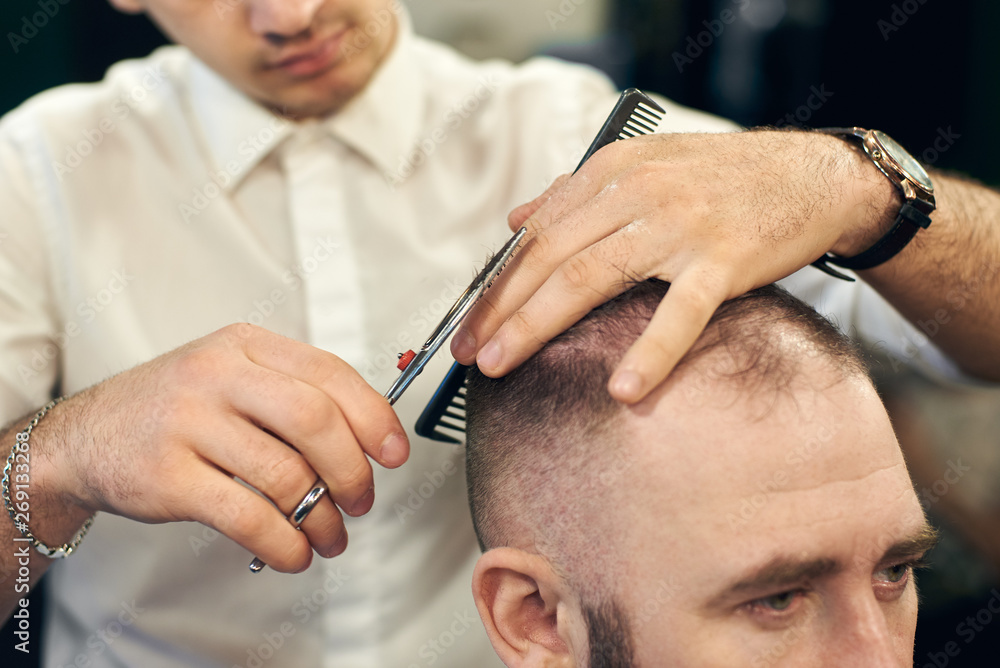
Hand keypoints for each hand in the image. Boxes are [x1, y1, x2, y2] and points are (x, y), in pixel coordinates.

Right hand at [42, 324, 407, 572]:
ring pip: (285, 474)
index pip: (329, 374)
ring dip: (322, 517)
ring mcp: (189, 424)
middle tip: (362, 498)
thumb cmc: (175, 408)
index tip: (394, 452)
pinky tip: (294, 551)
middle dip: (352, 469)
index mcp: (246, 345)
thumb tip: (368, 439)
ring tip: (330, 535)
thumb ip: (293, 393)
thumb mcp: (232, 375)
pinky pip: (246, 515)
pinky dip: (283, 541)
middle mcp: (218, 376)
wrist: (85, 436)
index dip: (373, 417)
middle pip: (314, 419)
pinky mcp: (167, 477)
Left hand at [451, 130, 897, 401]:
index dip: (495, 282)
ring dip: (538, 324)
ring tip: (503, 366)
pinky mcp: (725, 259)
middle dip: (500, 309)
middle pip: (550, 257)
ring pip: (591, 277)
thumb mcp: (644, 166)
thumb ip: (576, 193)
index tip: (468, 324)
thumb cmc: (724, 178)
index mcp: (612, 172)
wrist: (813, 174)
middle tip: (467, 354)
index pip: (536, 232)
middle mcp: (638, 191)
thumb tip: (515, 221)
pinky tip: (623, 389)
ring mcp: (681, 225)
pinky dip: (650, 351)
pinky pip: (680, 312)